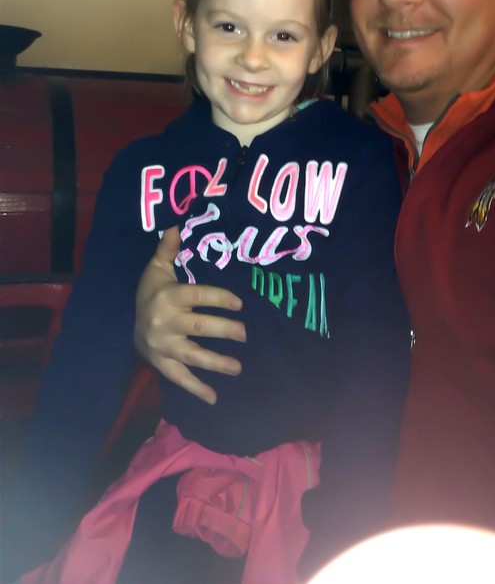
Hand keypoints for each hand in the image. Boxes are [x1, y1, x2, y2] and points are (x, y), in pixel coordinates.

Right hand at [135, 226, 245, 403]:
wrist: (123, 320)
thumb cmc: (150, 291)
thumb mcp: (157, 267)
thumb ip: (169, 248)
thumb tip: (176, 222)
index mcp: (168, 296)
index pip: (198, 296)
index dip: (220, 299)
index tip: (240, 303)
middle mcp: (164, 322)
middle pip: (199, 327)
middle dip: (224, 330)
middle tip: (246, 334)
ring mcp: (162, 345)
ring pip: (191, 355)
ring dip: (216, 363)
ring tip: (238, 368)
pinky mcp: (160, 363)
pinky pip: (179, 377)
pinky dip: (196, 388)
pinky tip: (214, 397)